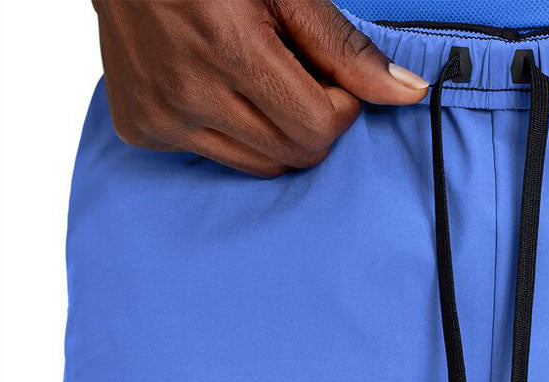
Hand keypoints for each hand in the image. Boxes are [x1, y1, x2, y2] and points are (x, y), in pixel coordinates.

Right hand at [93, 0, 428, 175]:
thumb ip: (345, 48)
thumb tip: (408, 93)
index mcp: (228, 47)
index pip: (318, 126)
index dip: (339, 105)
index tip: (330, 78)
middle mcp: (187, 90)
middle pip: (295, 153)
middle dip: (312, 121)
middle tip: (294, 76)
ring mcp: (160, 115)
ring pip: (261, 166)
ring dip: (276, 134)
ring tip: (256, 82)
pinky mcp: (140, 128)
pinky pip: (215, 159)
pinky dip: (230, 135)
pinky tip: (214, 90)